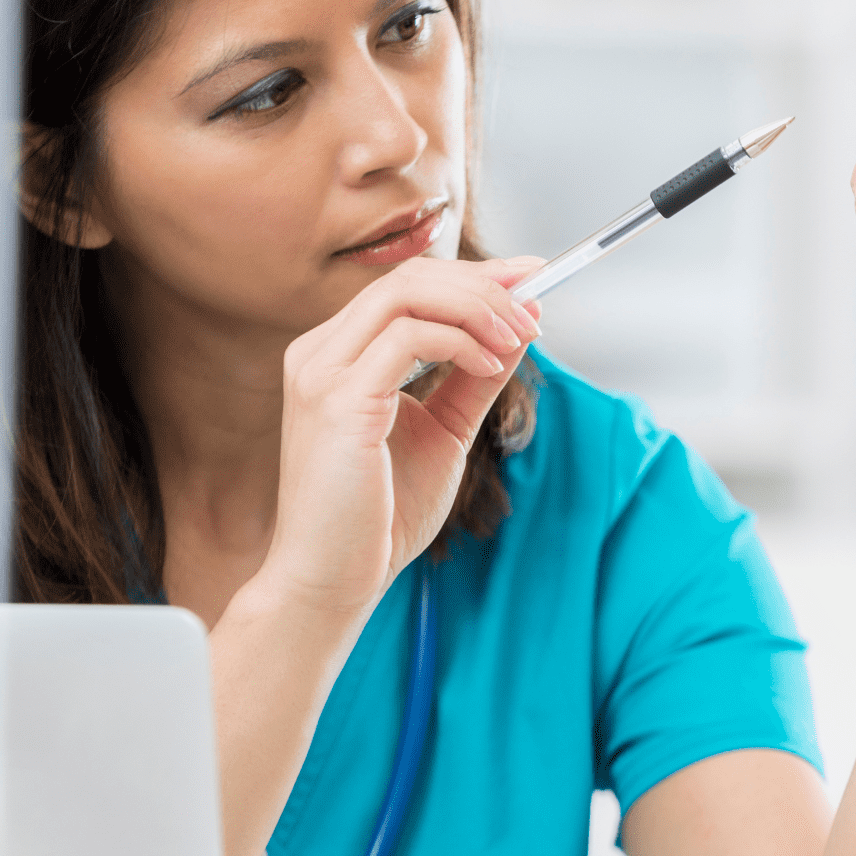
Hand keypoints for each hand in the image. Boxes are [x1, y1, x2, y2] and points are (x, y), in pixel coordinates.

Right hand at [257, 256, 542, 615]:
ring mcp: (321, 371)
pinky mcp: (336, 399)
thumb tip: (522, 326)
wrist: (334, 581)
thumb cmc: (379, 516)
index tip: (530, 277)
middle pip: (409, 277)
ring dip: (478, 307)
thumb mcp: (444, 431)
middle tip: (535, 306)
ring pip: (407, 292)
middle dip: (483, 283)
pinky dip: (460, 341)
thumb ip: (476, 377)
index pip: (407, 285)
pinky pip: (408, 337)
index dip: (474, 274)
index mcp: (336, 354)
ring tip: (521, 337)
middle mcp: (320, 352)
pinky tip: (490, 364)